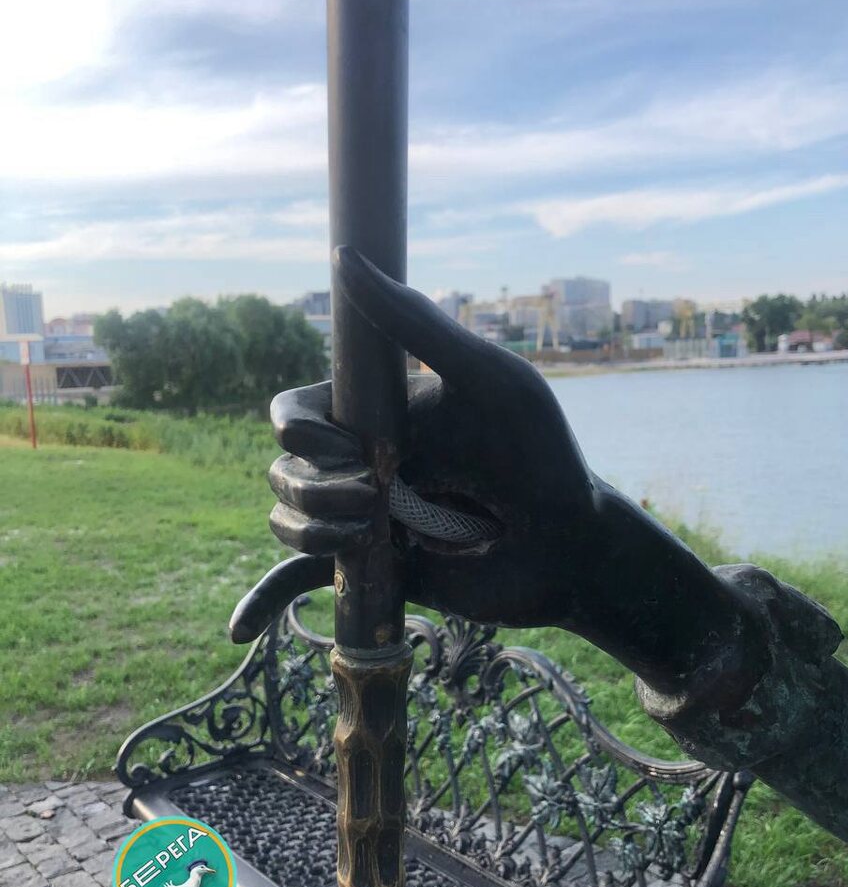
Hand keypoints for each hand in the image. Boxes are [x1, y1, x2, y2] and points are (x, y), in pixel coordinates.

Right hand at [231, 247, 600, 642]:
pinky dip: (262, 602)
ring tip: (374, 531)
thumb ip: (418, 324)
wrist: (571, 547)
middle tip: (376, 496)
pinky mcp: (370, 570)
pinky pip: (300, 579)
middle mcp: (360, 462)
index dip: (301, 428)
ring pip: (283, 516)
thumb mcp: (487, 379)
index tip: (349, 443)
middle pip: (280, 467)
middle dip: (311, 486)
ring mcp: (362, 518)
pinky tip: (238, 630)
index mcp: (376, 415)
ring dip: (308, 527)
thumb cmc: (540, 454)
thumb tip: (344, 256)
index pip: (294, 411)